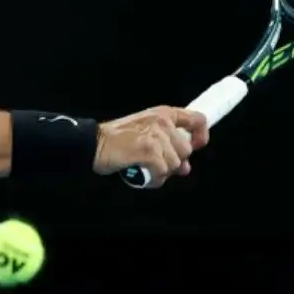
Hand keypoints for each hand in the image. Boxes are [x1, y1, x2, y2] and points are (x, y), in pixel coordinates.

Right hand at [93, 106, 210, 187]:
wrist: (93, 144)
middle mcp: (162, 122)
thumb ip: (167, 144)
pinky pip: (162, 173)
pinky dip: (152, 179)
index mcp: (163, 114)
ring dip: (161, 173)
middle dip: (173, 162)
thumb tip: (185, 167)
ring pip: (174, 164)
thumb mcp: (144, 132)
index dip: (201, 136)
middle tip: (155, 164)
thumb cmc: (115, 140)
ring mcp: (156, 137)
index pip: (197, 119)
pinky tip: (141, 175)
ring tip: (144, 169)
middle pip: (186, 150)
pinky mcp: (149, 151)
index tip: (196, 146)